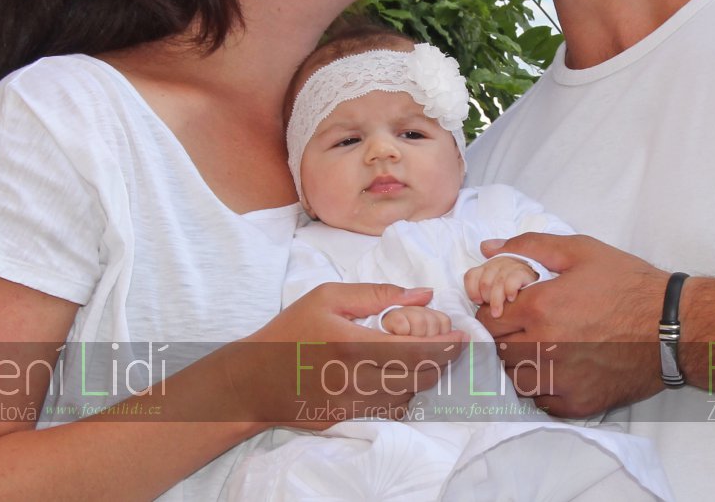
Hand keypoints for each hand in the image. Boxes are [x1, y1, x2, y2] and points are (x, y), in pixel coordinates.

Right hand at [240, 283, 466, 427]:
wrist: (254, 379)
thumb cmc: (290, 330)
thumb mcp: (328, 297)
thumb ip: (378, 294)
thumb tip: (423, 294)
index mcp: (353, 344)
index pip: (417, 350)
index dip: (446, 344)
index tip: (460, 333)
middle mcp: (356, 380)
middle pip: (420, 377)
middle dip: (442, 359)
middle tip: (448, 342)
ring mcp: (353, 405)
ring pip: (409, 396)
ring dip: (423, 376)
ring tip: (423, 355)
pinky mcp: (348, 420)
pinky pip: (389, 409)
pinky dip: (402, 392)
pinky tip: (396, 375)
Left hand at [476, 233, 666, 417]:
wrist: (673, 325)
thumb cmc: (628, 284)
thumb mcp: (581, 251)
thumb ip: (530, 246)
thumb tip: (487, 248)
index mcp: (540, 308)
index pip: (487, 318)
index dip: (494, 310)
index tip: (510, 307)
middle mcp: (545, 348)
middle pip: (498, 348)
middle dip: (506, 335)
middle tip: (529, 325)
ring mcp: (560, 381)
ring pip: (515, 377)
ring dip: (520, 362)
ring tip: (544, 345)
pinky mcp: (576, 404)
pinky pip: (540, 400)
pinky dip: (542, 386)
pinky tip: (560, 367)